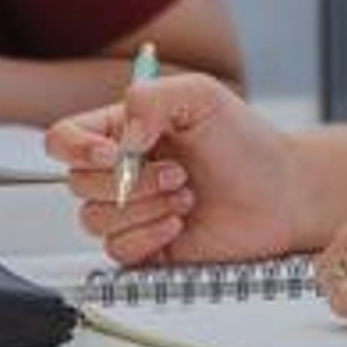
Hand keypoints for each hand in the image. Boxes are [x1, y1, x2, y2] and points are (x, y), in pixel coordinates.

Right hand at [48, 70, 314, 265]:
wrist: (282, 194)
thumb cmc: (246, 143)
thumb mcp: (201, 96)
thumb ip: (152, 98)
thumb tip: (121, 137)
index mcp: (122, 130)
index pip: (64, 139)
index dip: (76, 149)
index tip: (113, 153)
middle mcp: (119, 172)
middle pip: (76, 183)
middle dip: (130, 181)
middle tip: (177, 173)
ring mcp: (130, 211)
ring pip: (95, 219)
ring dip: (143, 208)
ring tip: (185, 196)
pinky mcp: (144, 246)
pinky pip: (117, 250)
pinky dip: (148, 236)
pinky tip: (179, 223)